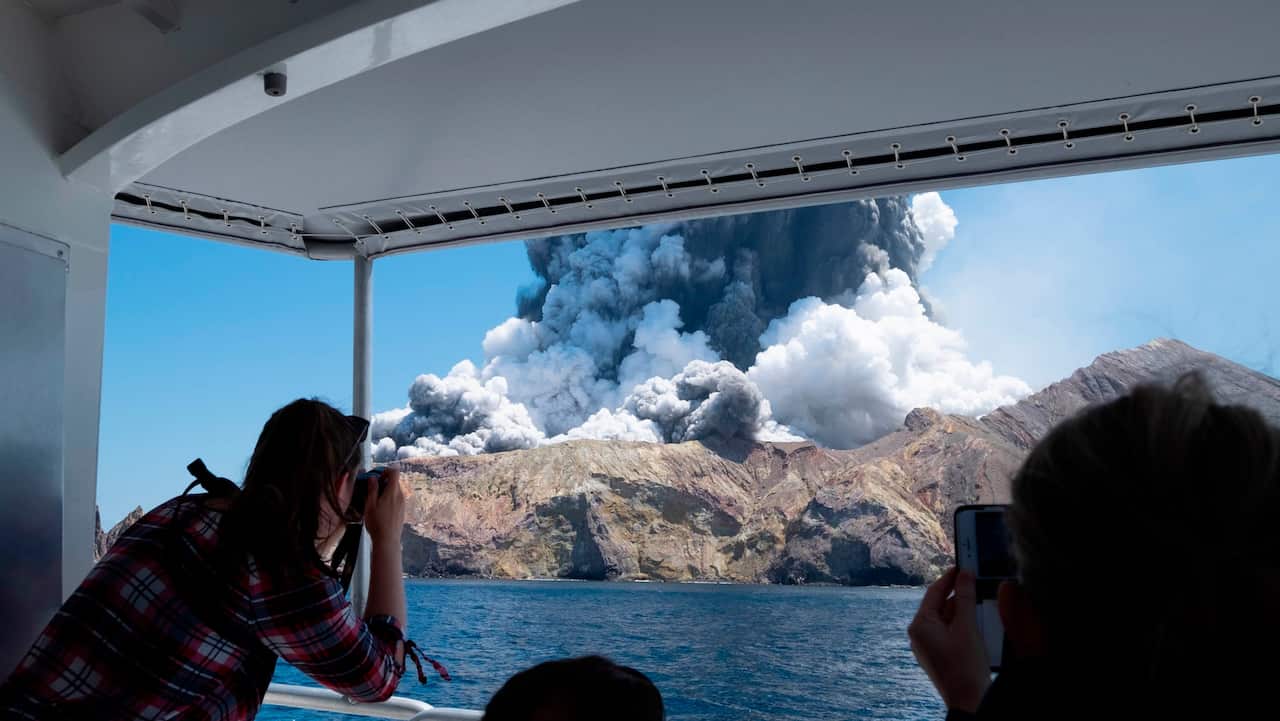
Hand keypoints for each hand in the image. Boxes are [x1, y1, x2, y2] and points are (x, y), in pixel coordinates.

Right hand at [362, 467, 404, 544]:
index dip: (385, 470)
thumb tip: (373, 478)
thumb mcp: (370, 504)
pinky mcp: (402, 510)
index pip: (395, 471)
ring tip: (375, 500)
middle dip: (383, 481)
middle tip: (372, 489)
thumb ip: (372, 489)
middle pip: (395, 481)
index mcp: (393, 492)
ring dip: (386, 491)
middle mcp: (400, 495)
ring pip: (395, 490)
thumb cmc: (377, 523)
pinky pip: (397, 499)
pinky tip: (380, 508)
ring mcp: (403, 503)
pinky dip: (389, 498)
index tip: (376, 476)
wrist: (388, 540)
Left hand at [908, 567, 990, 712]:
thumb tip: (965, 574)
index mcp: (920, 625)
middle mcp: (919, 635)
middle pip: (939, 606)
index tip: (962, 566)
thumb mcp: (967, 627)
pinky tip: (976, 622)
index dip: (949, 577)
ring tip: (979, 600)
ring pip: (945, 619)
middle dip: (958, 595)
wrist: (969, 701)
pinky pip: (948, 633)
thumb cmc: (965, 666)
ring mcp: (927, 647)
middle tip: (975, 581)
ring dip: (962, 610)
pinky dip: (961, 624)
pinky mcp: (938, 656)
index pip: (933, 592)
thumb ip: (966, 597)